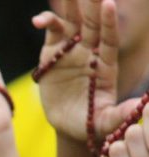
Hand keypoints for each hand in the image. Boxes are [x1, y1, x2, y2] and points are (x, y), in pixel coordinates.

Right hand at [33, 0, 137, 140]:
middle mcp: (90, 52)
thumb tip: (143, 106)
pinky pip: (51, 33)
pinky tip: (38, 21)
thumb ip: (121, 114)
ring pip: (72, 22)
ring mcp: (72, 51)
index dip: (109, 22)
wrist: (67, 124)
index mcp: (106, 64)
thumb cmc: (90, 123)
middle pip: (92, 23)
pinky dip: (46, 23)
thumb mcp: (106, 121)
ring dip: (70, 5)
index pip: (109, 39)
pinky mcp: (52, 53)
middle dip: (91, 4)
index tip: (108, 4)